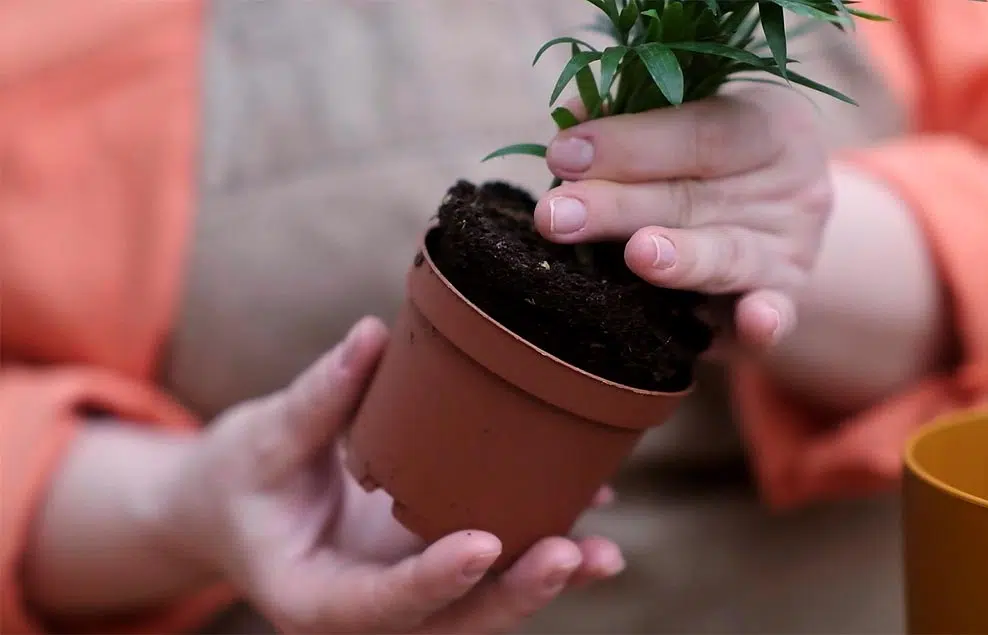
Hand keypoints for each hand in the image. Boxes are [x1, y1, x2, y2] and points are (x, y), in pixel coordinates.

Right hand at [158, 317, 624, 633]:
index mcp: (313, 597)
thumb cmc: (238, 481)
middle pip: (449, 622)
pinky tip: (586, 510)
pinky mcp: (425, 564)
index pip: (378, 604)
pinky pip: (487, 568)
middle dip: (512, 593)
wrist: (233, 508)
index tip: (484, 545)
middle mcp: (366, 609)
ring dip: (543, 582)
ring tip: (603, 553)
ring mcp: (402, 592)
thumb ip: (317, 399)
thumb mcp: (260, 441)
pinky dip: (535, 546)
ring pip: (479, 605)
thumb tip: (370, 336)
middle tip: (570, 554)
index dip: (432, 582)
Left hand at [536, 86, 832, 351]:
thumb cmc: (716, 165)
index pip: (697, 129)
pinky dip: (767, 320)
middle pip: (694, 196)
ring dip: (682, 257)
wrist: (782, 221)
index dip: (628, 142)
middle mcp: (789, 183)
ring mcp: (791, 248)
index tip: (561, 155)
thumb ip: (633, 124)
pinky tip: (753, 325)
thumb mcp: (690, 127)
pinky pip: (778, 313)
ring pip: (728, 254)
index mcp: (767, 123)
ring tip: (639, 256)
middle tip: (556, 216)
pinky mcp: (786, 301)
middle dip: (618, 206)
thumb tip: (566, 122)